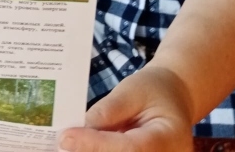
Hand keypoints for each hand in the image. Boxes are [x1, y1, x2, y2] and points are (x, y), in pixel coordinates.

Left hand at [58, 66, 193, 151]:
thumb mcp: (132, 89)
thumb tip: (79, 129)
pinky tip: (77, 145)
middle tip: (60, 142)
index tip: (66, 138)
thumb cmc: (154, 89)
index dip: (96, 146)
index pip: (129, 148)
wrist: (173, 98)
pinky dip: (95, 151)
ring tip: (66, 142)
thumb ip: (109, 111)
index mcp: (169, 137)